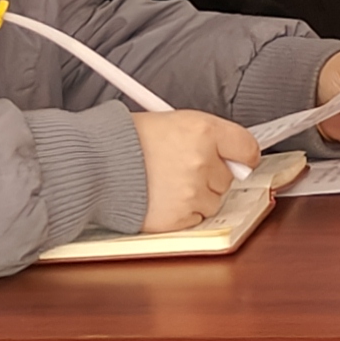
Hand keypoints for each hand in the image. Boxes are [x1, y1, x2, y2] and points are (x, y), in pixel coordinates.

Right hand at [127, 110, 258, 232]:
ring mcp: (191, 191)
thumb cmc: (125, 141)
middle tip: (182, 168)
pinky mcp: (179, 216)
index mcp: (202, 130)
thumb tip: (235, 156)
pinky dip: (182, 212)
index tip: (240, 160)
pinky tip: (160, 197)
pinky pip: (196, 218)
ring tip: (165, 182)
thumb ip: (206, 138)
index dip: (243, 156)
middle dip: (211, 175)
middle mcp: (201, 160)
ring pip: (214, 200)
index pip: (247, 147)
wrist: (93, 164)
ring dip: (197, 195)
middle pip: (229, 177)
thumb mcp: (170, 122)